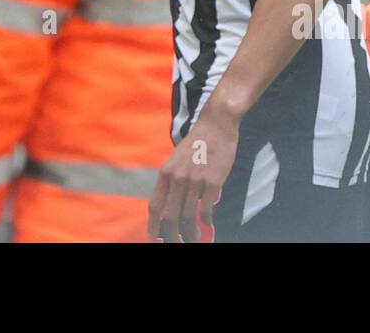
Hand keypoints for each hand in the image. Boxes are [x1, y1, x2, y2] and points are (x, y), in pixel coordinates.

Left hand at [148, 109, 237, 242]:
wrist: (216, 125)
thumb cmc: (196, 144)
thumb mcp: (176, 160)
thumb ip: (172, 182)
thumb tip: (170, 206)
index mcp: (166, 173)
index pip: (155, 207)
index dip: (153, 227)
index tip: (154, 240)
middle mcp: (177, 178)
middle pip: (169, 217)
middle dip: (171, 237)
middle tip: (177, 243)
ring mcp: (194, 180)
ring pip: (188, 217)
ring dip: (190, 234)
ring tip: (193, 240)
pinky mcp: (212, 181)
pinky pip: (206, 209)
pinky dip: (207, 221)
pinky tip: (209, 225)